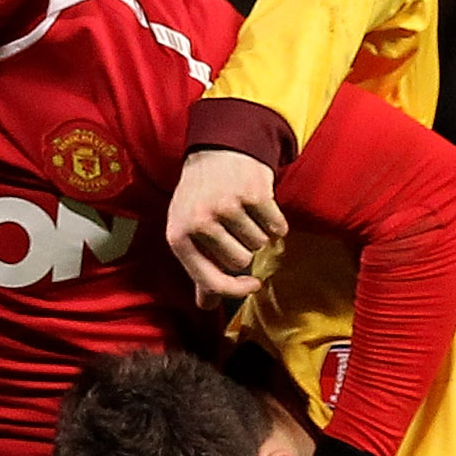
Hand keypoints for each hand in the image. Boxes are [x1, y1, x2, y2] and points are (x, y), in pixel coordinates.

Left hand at [167, 147, 287, 301]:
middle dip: (246, 248)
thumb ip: (200, 268)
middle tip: (236, 225)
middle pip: (240, 262)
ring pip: (259, 244)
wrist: (218, 148)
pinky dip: (276, 222)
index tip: (253, 285)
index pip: (210, 281)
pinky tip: (263, 206)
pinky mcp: (253, 193)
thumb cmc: (202, 197)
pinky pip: (276, 227)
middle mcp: (199, 222)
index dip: (234, 290)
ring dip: (260, 232)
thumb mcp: (189, 230)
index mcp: (178, 237)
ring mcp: (226, 207)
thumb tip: (207, 307)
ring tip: (245, 212)